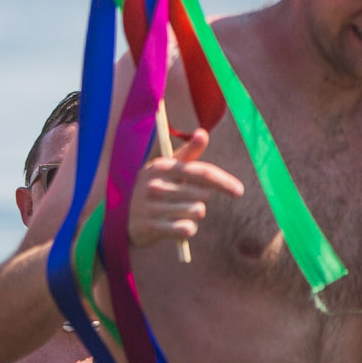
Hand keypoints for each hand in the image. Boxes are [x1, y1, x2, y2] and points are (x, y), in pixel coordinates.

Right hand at [126, 126, 243, 249]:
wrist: (122, 218)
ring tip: (176, 214)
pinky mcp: (150, 227)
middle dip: (199, 201)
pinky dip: (187, 230)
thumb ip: (188, 153)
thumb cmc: (154, 189)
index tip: (239, 191)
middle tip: (182, 202)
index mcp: (161, 167)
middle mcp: (154, 184)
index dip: (224, 181)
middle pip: (202, 196)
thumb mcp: (167, 169)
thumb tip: (203, 132)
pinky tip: (175, 227)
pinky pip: (186, 229)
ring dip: (193, 217)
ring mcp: (150, 206)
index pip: (201, 173)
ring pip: (196, 213)